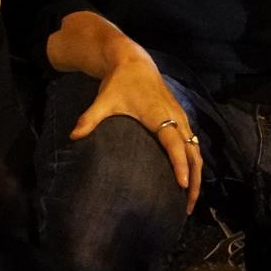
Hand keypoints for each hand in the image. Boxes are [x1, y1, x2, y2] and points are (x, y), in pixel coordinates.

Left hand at [67, 50, 201, 212]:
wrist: (135, 63)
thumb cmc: (120, 83)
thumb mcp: (104, 100)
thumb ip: (89, 119)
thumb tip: (72, 136)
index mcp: (159, 115)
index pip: (174, 144)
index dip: (180, 165)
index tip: (182, 186)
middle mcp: (176, 118)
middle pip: (193, 154)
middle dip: (194, 181)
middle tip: (187, 207)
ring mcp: (181, 118)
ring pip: (197, 151)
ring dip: (196, 176)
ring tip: (189, 201)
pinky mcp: (182, 119)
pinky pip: (194, 145)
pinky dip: (194, 164)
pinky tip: (188, 180)